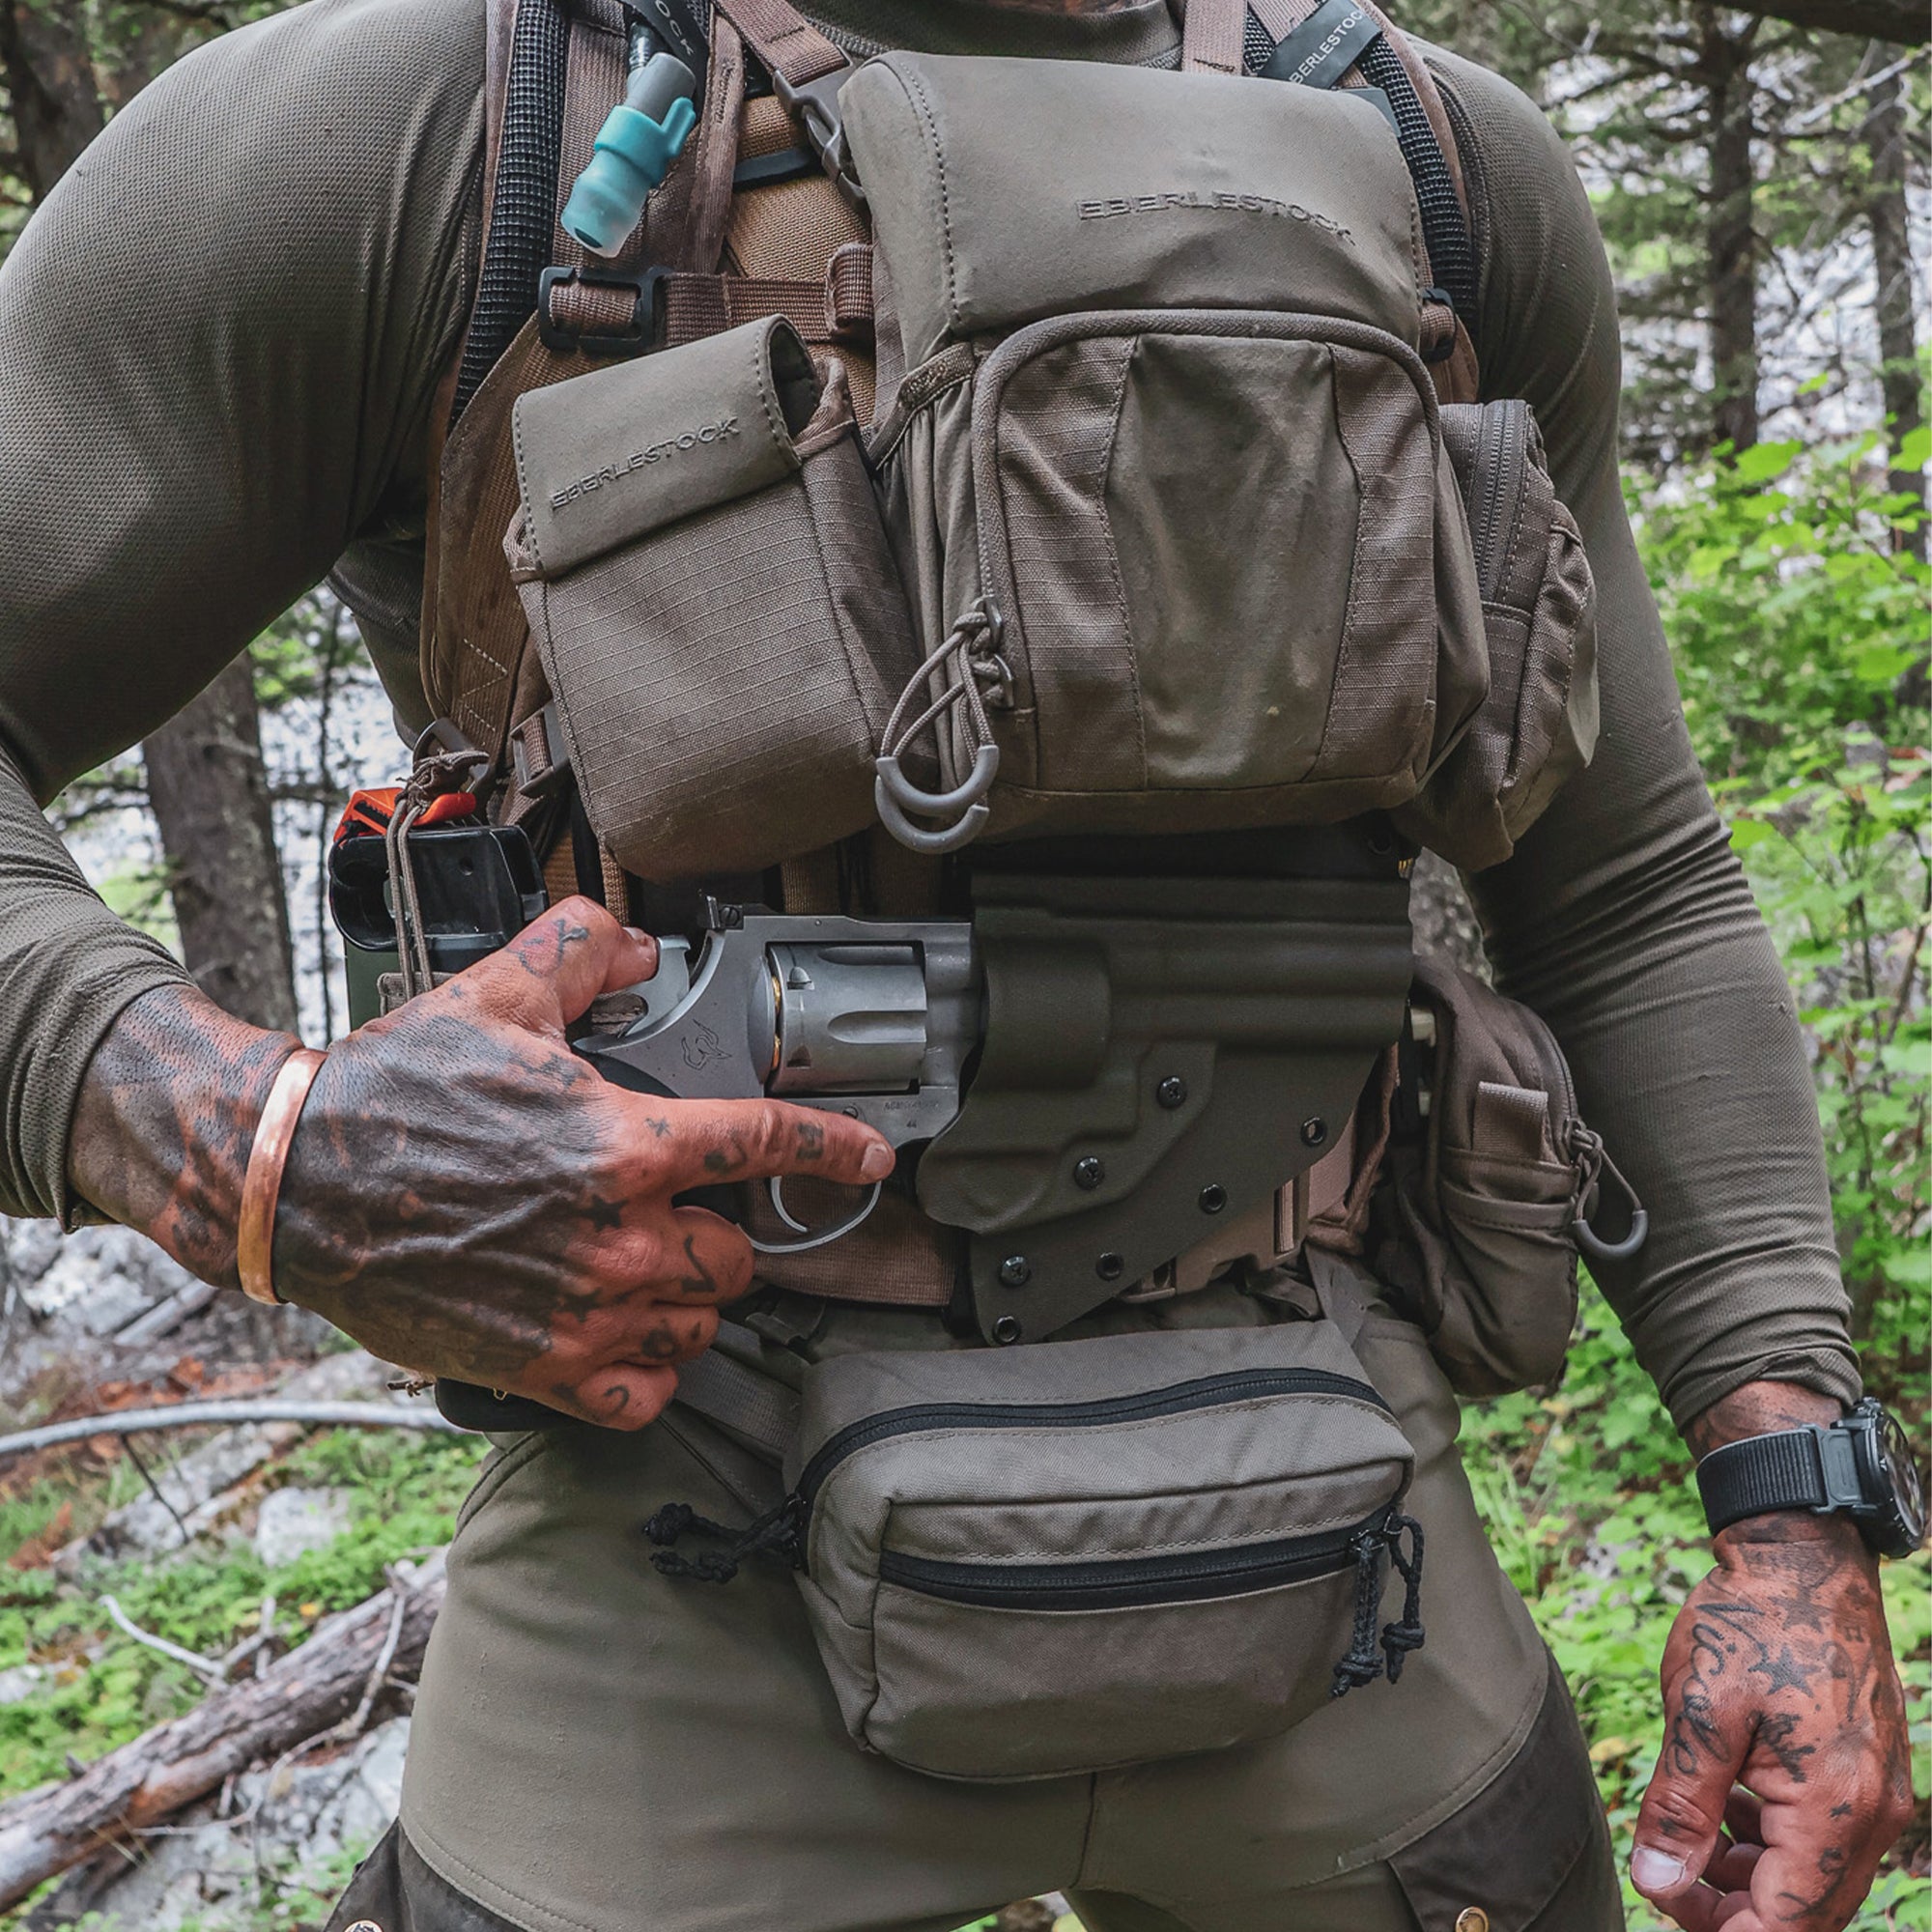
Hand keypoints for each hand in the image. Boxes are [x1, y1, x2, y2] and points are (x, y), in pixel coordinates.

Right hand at [68, 897, 893, 1427]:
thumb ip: (580, 951)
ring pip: (699, 1323)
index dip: (834, 1149)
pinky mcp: (540, 1368)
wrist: (298, 1182)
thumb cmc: (394, 1091)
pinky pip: (642, 1395)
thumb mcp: (495, 994)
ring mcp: (584, 1312)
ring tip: (651, 1265)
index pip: (765, 1146)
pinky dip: (650, 1372)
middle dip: (725, 1228)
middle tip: (683, 1208)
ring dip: (691, 1296)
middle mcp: (619, 1238)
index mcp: (624, 1144)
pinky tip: (629, 1336)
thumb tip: (638, 944)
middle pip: (740, 1255)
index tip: (872, 1158)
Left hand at [1632, 1383, 1914, 1931]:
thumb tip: (1656, 1881)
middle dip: (1736, 1911)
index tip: (1662, 1897)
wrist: (1805, 1559)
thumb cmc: (1751, 1624)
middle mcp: (1874, 1814)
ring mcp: (1880, 1794)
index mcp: (1836, 1808)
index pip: (1784, 1922)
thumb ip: (1680, 1805)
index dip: (1717, 1927)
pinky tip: (1729, 1812)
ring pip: (1819, 1881)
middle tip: (1669, 1880)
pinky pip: (1829, 1841)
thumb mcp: (1698, 1712)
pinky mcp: (1870, 1772)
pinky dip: (1777, 1845)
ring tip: (1690, 1842)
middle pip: (1808, 1913)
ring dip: (1755, 1881)